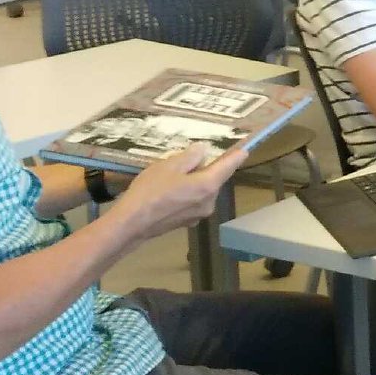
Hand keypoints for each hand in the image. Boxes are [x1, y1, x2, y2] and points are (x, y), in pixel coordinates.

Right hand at [118, 143, 250, 239]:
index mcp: (208, 186)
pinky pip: (194, 201)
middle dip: (208, 168)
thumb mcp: (169, 166)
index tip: (244, 151)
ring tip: (177, 173)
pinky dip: (189, 193)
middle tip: (196, 157)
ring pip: (204, 191)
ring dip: (197, 181)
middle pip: (215, 180)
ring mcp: (199, 214)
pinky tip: (172, 190)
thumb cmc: (150, 191)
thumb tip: (204, 150)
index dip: (236, 157)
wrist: (131, 224)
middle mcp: (209, 202)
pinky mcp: (188, 222)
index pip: (228, 167)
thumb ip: (190, 157)